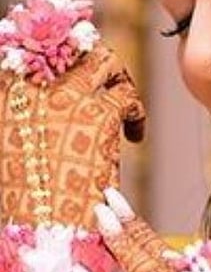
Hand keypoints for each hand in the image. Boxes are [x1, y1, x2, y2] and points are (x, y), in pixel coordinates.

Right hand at [0, 43, 145, 227]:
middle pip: (71, 46)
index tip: (72, 68)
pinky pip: (127, 98)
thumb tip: (47, 116)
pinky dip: (136, 114)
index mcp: (10, 95)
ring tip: (124, 102)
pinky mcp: (99, 116)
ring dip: (118, 77)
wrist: (42, 225)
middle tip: (107, 78)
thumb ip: (30, 120)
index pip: (32, 51)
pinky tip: (134, 136)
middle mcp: (36, 87)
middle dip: (93, 56)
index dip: (57, 55)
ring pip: (104, 61)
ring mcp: (68, 97)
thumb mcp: (15, 151)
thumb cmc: (28, 200)